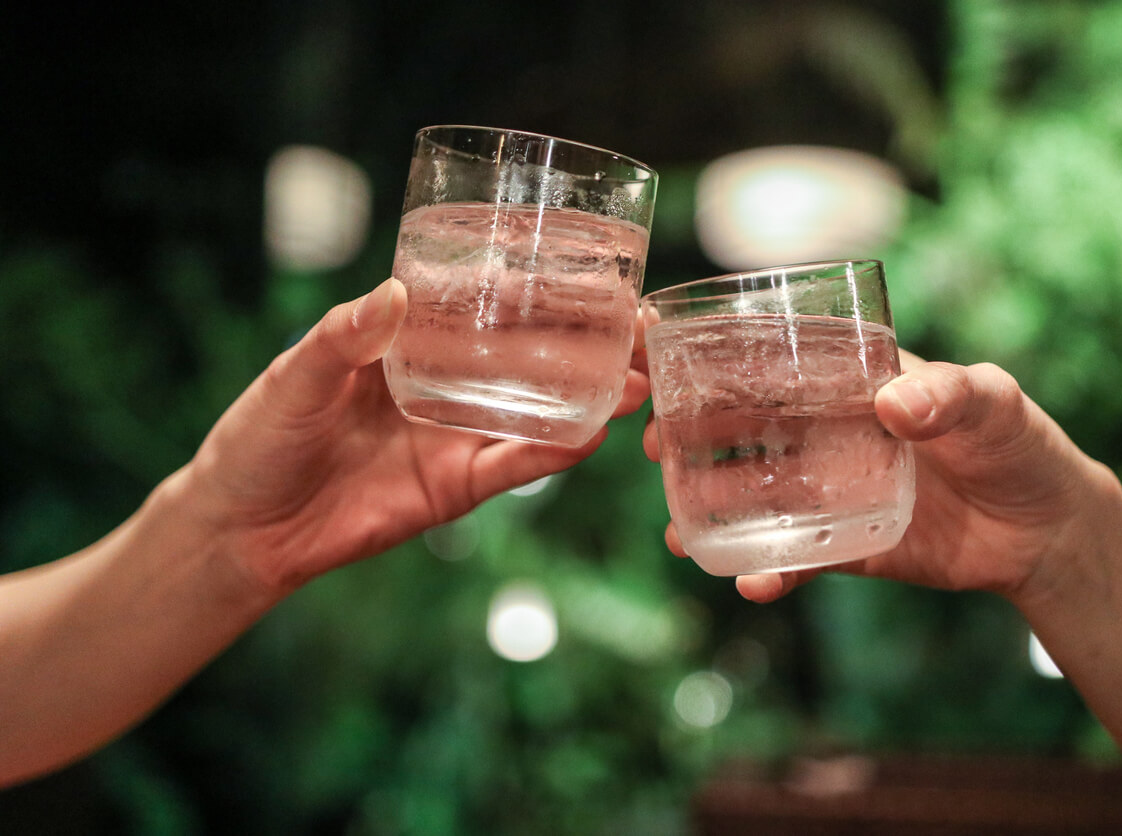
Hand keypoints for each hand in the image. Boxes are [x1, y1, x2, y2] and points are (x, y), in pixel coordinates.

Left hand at [181, 278, 651, 595]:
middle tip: (636, 323)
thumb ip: (343, 338)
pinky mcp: (459, 485)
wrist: (244, 529)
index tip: (586, 265)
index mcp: (408, 339)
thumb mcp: (295, 377)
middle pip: (528, 355)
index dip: (535, 284)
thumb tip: (393, 294)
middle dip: (584, 339)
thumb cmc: (259, 437)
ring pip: (538, 409)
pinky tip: (595, 433)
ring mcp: (457, 433)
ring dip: (589, 394)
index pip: (483, 303)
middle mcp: (445, 381)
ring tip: (638, 378)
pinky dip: (556, 451)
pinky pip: (517, 465)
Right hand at [642, 353, 1121, 603]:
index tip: (666, 363)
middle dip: (692, 436)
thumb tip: (896, 403)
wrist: (1047, 531)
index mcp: (854, 380)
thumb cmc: (1020, 443)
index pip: (776, 359)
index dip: (718, 361)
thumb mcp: (996, 403)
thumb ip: (953, 395)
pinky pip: (799, 558)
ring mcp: (835, 489)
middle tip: (652, 447)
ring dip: (713, 511)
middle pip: (746, 428)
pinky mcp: (849, 544)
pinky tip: (750, 584)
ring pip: (757, 497)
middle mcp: (831, 431)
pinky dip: (771, 571)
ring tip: (677, 534)